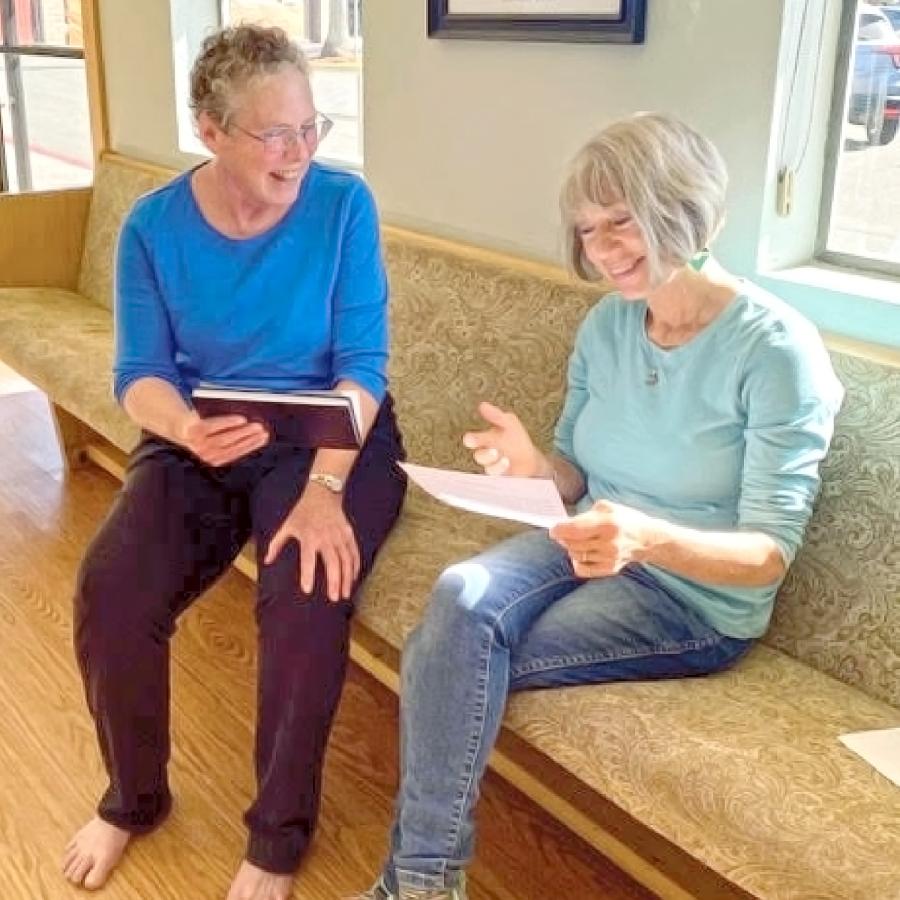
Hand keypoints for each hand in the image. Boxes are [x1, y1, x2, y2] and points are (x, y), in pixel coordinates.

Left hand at [177, 411, 268, 466]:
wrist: (172, 421)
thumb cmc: (199, 429)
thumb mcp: (214, 435)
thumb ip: (231, 437)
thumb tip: (258, 432)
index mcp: (212, 457)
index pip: (234, 453)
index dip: (250, 446)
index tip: (263, 437)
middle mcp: (203, 454)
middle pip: (229, 448)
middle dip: (248, 439)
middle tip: (262, 430)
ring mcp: (195, 443)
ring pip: (221, 440)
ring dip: (240, 433)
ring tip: (253, 425)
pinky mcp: (188, 431)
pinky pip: (210, 428)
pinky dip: (227, 424)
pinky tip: (239, 419)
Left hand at [264, 484, 359, 601]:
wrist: (323, 493)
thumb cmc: (303, 511)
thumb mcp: (287, 525)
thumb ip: (276, 544)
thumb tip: (267, 561)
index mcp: (309, 537)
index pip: (308, 559)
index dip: (307, 574)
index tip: (307, 590)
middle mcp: (326, 537)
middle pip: (333, 562)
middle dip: (334, 581)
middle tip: (334, 598)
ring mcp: (339, 535)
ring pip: (346, 560)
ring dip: (347, 578)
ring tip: (345, 594)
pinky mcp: (348, 534)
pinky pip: (354, 552)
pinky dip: (355, 566)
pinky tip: (353, 579)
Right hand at [462, 401, 545, 476]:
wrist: (532, 459)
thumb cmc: (516, 440)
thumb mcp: (509, 423)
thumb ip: (496, 416)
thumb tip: (482, 405)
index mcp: (484, 441)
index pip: (472, 441)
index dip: (471, 440)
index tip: (470, 439)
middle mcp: (487, 456)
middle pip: (479, 456)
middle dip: (485, 454)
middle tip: (495, 450)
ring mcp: (494, 468)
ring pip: (489, 469)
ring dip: (496, 465)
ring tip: (506, 460)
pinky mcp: (503, 479)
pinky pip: (498, 480)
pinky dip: (503, 474)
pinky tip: (508, 468)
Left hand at [550, 500, 653, 577]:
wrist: (647, 539)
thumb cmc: (625, 519)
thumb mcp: (607, 508)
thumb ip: (585, 515)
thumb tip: (565, 524)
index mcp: (608, 524)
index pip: (574, 530)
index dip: (559, 530)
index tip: (553, 529)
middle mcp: (608, 543)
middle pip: (572, 544)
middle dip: (563, 538)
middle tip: (563, 533)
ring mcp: (609, 558)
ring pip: (575, 555)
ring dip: (571, 548)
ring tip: (577, 541)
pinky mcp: (609, 569)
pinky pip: (583, 569)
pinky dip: (577, 562)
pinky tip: (583, 554)